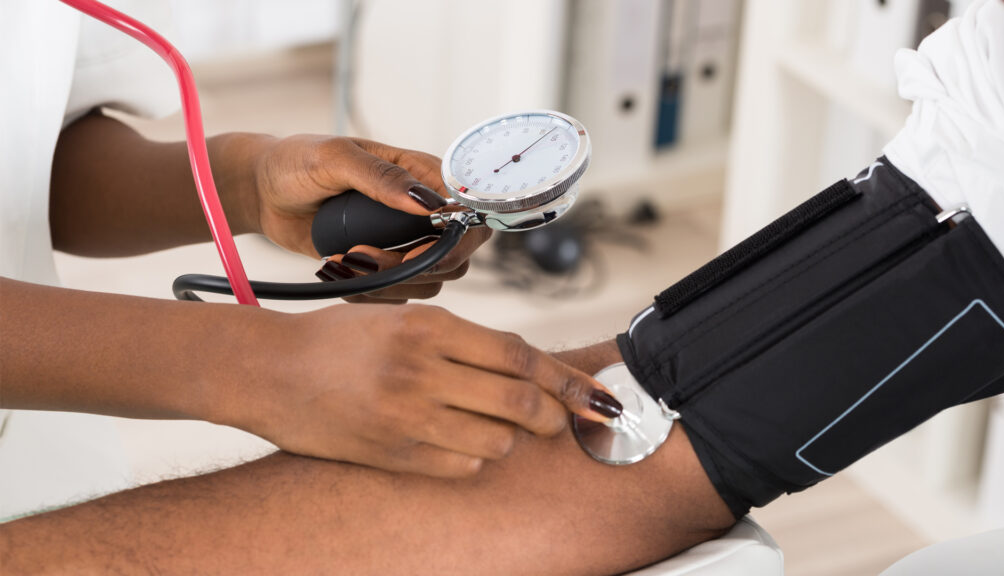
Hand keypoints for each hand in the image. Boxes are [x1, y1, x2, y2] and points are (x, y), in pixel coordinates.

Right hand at [223, 304, 623, 476]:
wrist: (269, 370)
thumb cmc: (339, 339)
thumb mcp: (402, 318)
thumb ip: (462, 341)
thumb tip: (527, 367)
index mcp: (429, 326)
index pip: (520, 354)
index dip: (566, 379)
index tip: (597, 395)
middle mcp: (422, 369)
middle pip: (520, 401)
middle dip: (554, 416)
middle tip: (559, 421)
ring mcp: (406, 415)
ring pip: (497, 441)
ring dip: (510, 439)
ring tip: (498, 428)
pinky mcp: (392, 454)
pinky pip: (462, 468)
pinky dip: (475, 460)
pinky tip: (461, 445)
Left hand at [244, 134, 490, 298]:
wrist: (264, 193)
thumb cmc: (297, 162)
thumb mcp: (334, 158)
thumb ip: (381, 177)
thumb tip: (427, 204)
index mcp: (421, 175)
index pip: (469, 211)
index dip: (455, 239)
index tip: (414, 250)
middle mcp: (422, 212)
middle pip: (457, 256)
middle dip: (416, 267)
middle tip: (364, 255)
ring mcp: (405, 243)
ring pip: (430, 282)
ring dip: (389, 282)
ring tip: (345, 260)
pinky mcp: (385, 268)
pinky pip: (399, 296)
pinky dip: (371, 294)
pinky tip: (340, 271)